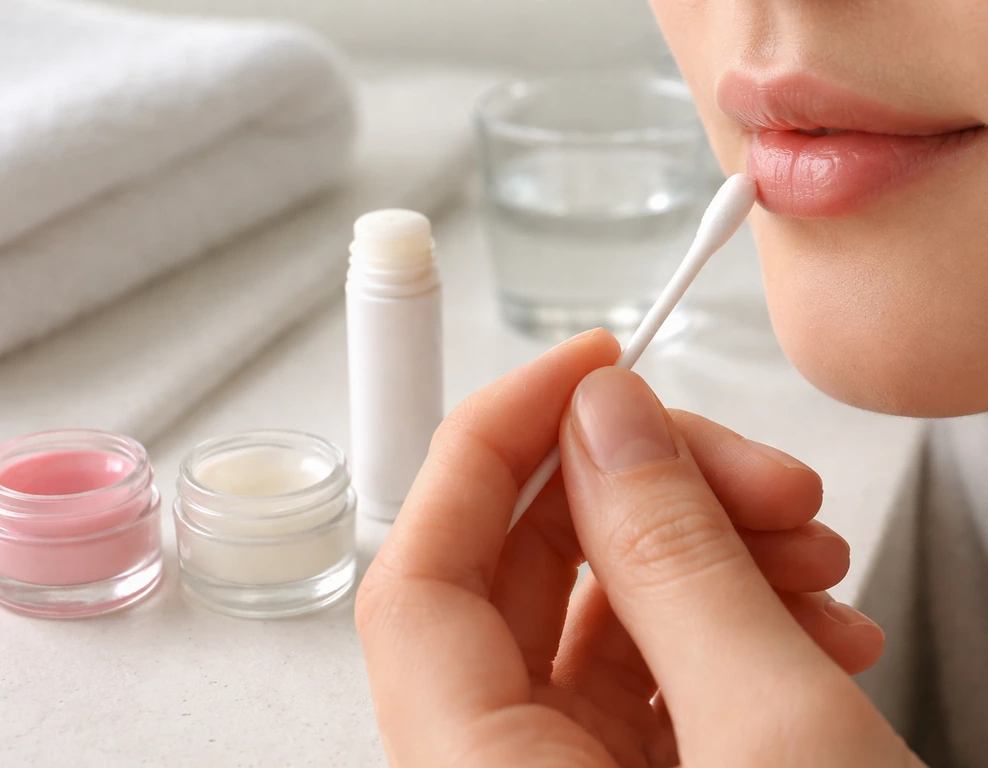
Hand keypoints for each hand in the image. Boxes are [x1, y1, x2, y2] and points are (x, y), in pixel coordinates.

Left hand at [356, 330, 917, 766]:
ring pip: (599, 620)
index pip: (419, 572)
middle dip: (643, 497)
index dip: (486, 447)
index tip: (578, 367)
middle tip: (750, 469)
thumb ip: (674, 561)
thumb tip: (606, 421)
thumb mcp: (775, 740)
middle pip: (522, 582)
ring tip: (813, 552)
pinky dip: (731, 624)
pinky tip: (814, 614)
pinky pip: (656, 676)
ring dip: (706, 556)